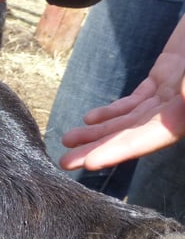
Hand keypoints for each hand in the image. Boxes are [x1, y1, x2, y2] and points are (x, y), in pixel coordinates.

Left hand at [59, 17, 184, 169]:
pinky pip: (136, 100)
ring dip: (99, 131)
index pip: (150, 138)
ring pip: (130, 118)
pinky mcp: (166, 76)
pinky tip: (90, 118)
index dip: (119, 151)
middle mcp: (182, 109)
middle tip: (65, 163)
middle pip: (134, 134)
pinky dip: (113, 110)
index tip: (89, 163)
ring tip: (68, 140)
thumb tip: (178, 99)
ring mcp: (173, 93)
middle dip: (99, 148)